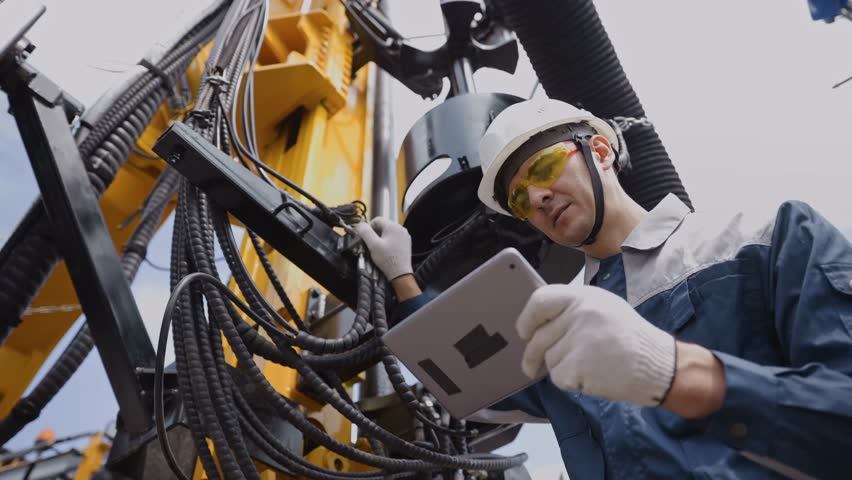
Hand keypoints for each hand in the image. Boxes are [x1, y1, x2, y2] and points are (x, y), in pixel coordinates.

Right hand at [354, 217, 412, 280]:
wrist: (400, 273)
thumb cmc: (387, 260)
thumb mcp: (373, 245)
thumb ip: (365, 232)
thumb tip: (360, 225)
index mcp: (393, 226)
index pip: (377, 220)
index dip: (369, 227)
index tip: (367, 237)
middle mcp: (400, 228)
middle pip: (383, 225)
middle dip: (376, 233)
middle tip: (372, 244)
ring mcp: (405, 235)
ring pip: (389, 232)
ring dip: (382, 238)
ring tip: (380, 249)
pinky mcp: (406, 242)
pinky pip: (394, 237)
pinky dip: (389, 242)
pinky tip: (387, 251)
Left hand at [517, 284, 675, 406]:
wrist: (660, 365)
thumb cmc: (633, 340)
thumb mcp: (604, 309)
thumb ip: (573, 310)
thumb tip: (538, 323)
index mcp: (584, 296)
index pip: (539, 301)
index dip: (526, 319)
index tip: (523, 332)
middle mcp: (580, 312)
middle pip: (538, 337)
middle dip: (532, 356)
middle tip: (530, 367)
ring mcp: (579, 337)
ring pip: (549, 359)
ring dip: (561, 368)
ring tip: (589, 365)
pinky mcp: (580, 363)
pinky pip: (559, 377)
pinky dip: (570, 382)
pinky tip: (592, 376)